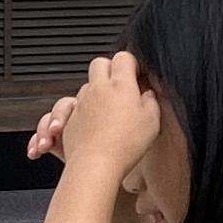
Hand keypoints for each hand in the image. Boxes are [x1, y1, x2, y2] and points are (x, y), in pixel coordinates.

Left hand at [30, 52, 156, 179]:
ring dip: (97, 92)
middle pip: (99, 63)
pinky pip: (76, 106)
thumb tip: (149, 95)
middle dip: (110, 70)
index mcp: (120, 85)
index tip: (137, 76)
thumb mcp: (152, 121)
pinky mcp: (70, 118)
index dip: (131, 64)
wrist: (95, 165)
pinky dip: (86, 111)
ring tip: (110, 110)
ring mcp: (81, 103)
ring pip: (87, 85)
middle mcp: (97, 89)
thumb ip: (152, 102)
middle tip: (121, 86)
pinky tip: (97, 125)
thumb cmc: (124, 144)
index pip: (123, 58)